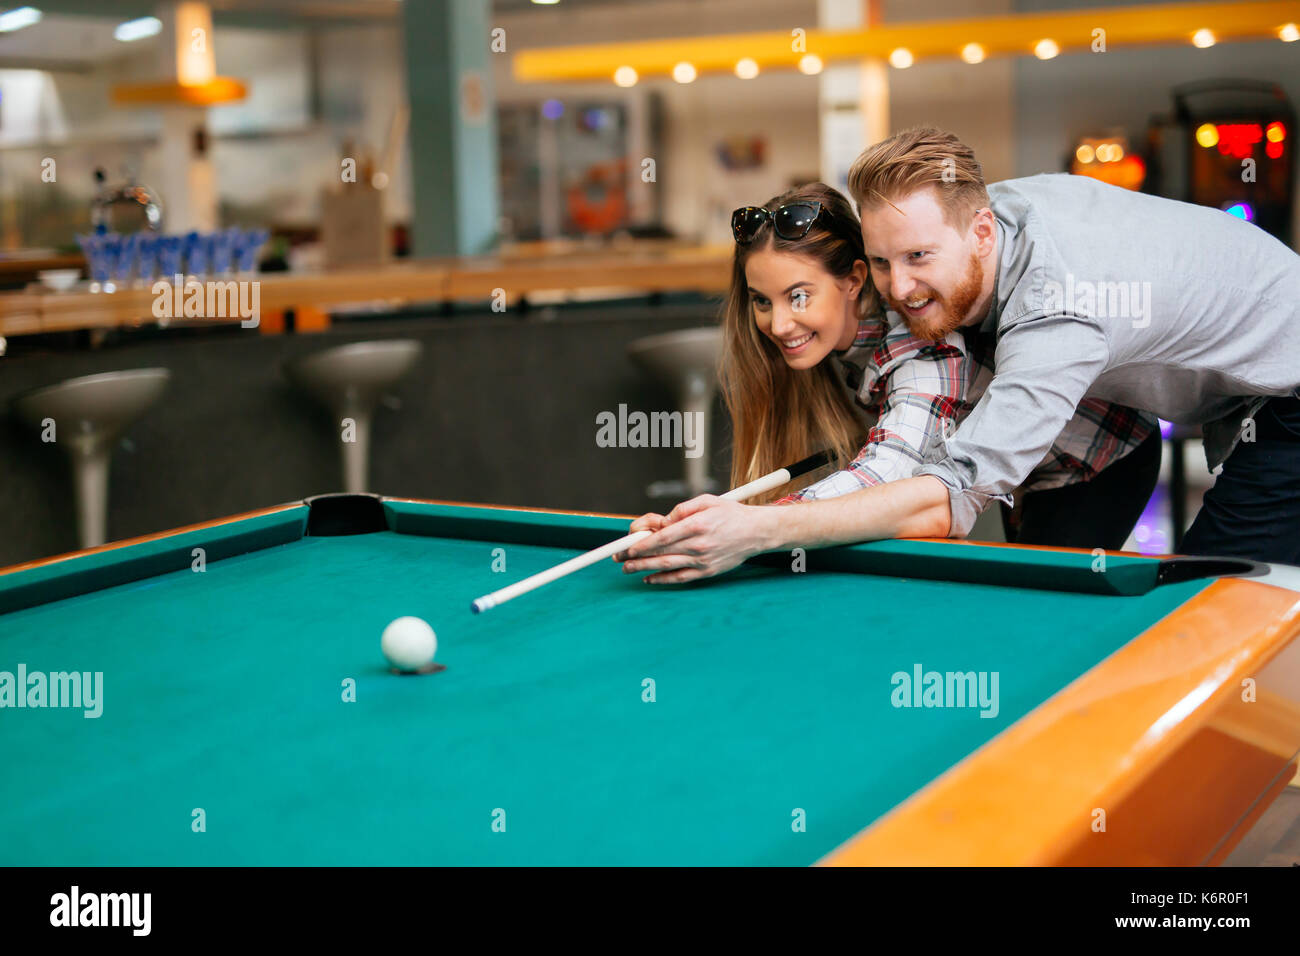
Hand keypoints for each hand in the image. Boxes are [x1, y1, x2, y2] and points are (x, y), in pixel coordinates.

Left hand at [613, 495, 772, 583]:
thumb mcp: (707, 501)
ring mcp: (703, 561)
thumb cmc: (731, 514)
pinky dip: (663, 579)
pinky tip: (650, 578)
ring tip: (628, 569)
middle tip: (619, 559)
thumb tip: (662, 522)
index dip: (642, 543)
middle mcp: (699, 545)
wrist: (757, 532)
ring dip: (644, 569)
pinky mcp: (708, 572)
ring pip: (667, 567)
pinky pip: (681, 578)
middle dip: (636, 557)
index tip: (628, 545)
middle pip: (661, 553)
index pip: (663, 537)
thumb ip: (682, 509)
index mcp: (697, 525)